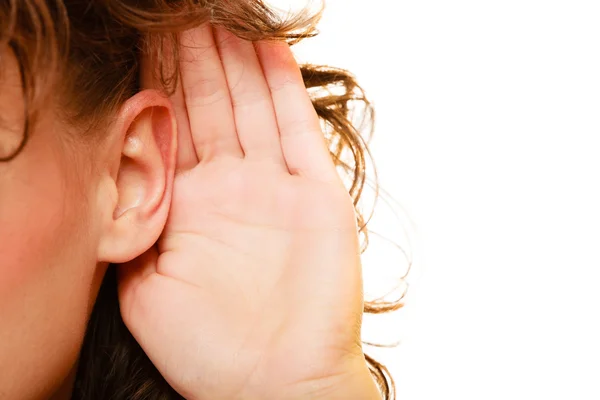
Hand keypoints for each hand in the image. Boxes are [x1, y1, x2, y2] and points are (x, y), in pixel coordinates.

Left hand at [118, 24, 378, 399]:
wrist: (276, 382)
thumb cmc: (209, 349)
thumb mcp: (144, 287)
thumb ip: (132, 226)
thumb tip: (114, 172)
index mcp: (189, 205)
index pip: (170, 128)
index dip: (158, 81)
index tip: (146, 37)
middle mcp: (232, 188)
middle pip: (210, 105)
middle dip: (195, 55)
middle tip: (184, 12)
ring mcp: (275, 188)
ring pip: (251, 107)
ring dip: (235, 60)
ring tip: (222, 16)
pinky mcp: (315, 195)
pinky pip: (297, 131)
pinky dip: (284, 90)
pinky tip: (270, 51)